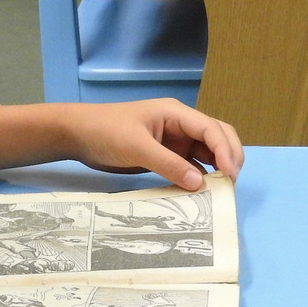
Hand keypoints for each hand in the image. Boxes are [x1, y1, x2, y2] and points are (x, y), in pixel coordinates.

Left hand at [60, 99, 243, 190]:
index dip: (226, 150)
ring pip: (205, 153)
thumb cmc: (105, 132)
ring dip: (215, 168)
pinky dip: (197, 176)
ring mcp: (173, 140)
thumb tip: (199, 184)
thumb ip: (168, 164)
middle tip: (231, 183)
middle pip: (216, 137)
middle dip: (228, 157)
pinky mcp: (164, 155)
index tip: (230, 174)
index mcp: (176, 114)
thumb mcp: (136, 147)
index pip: (212, 129)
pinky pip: (188, 165)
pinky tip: (200, 192)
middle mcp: (180, 125)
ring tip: (221, 191)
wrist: (77, 135)